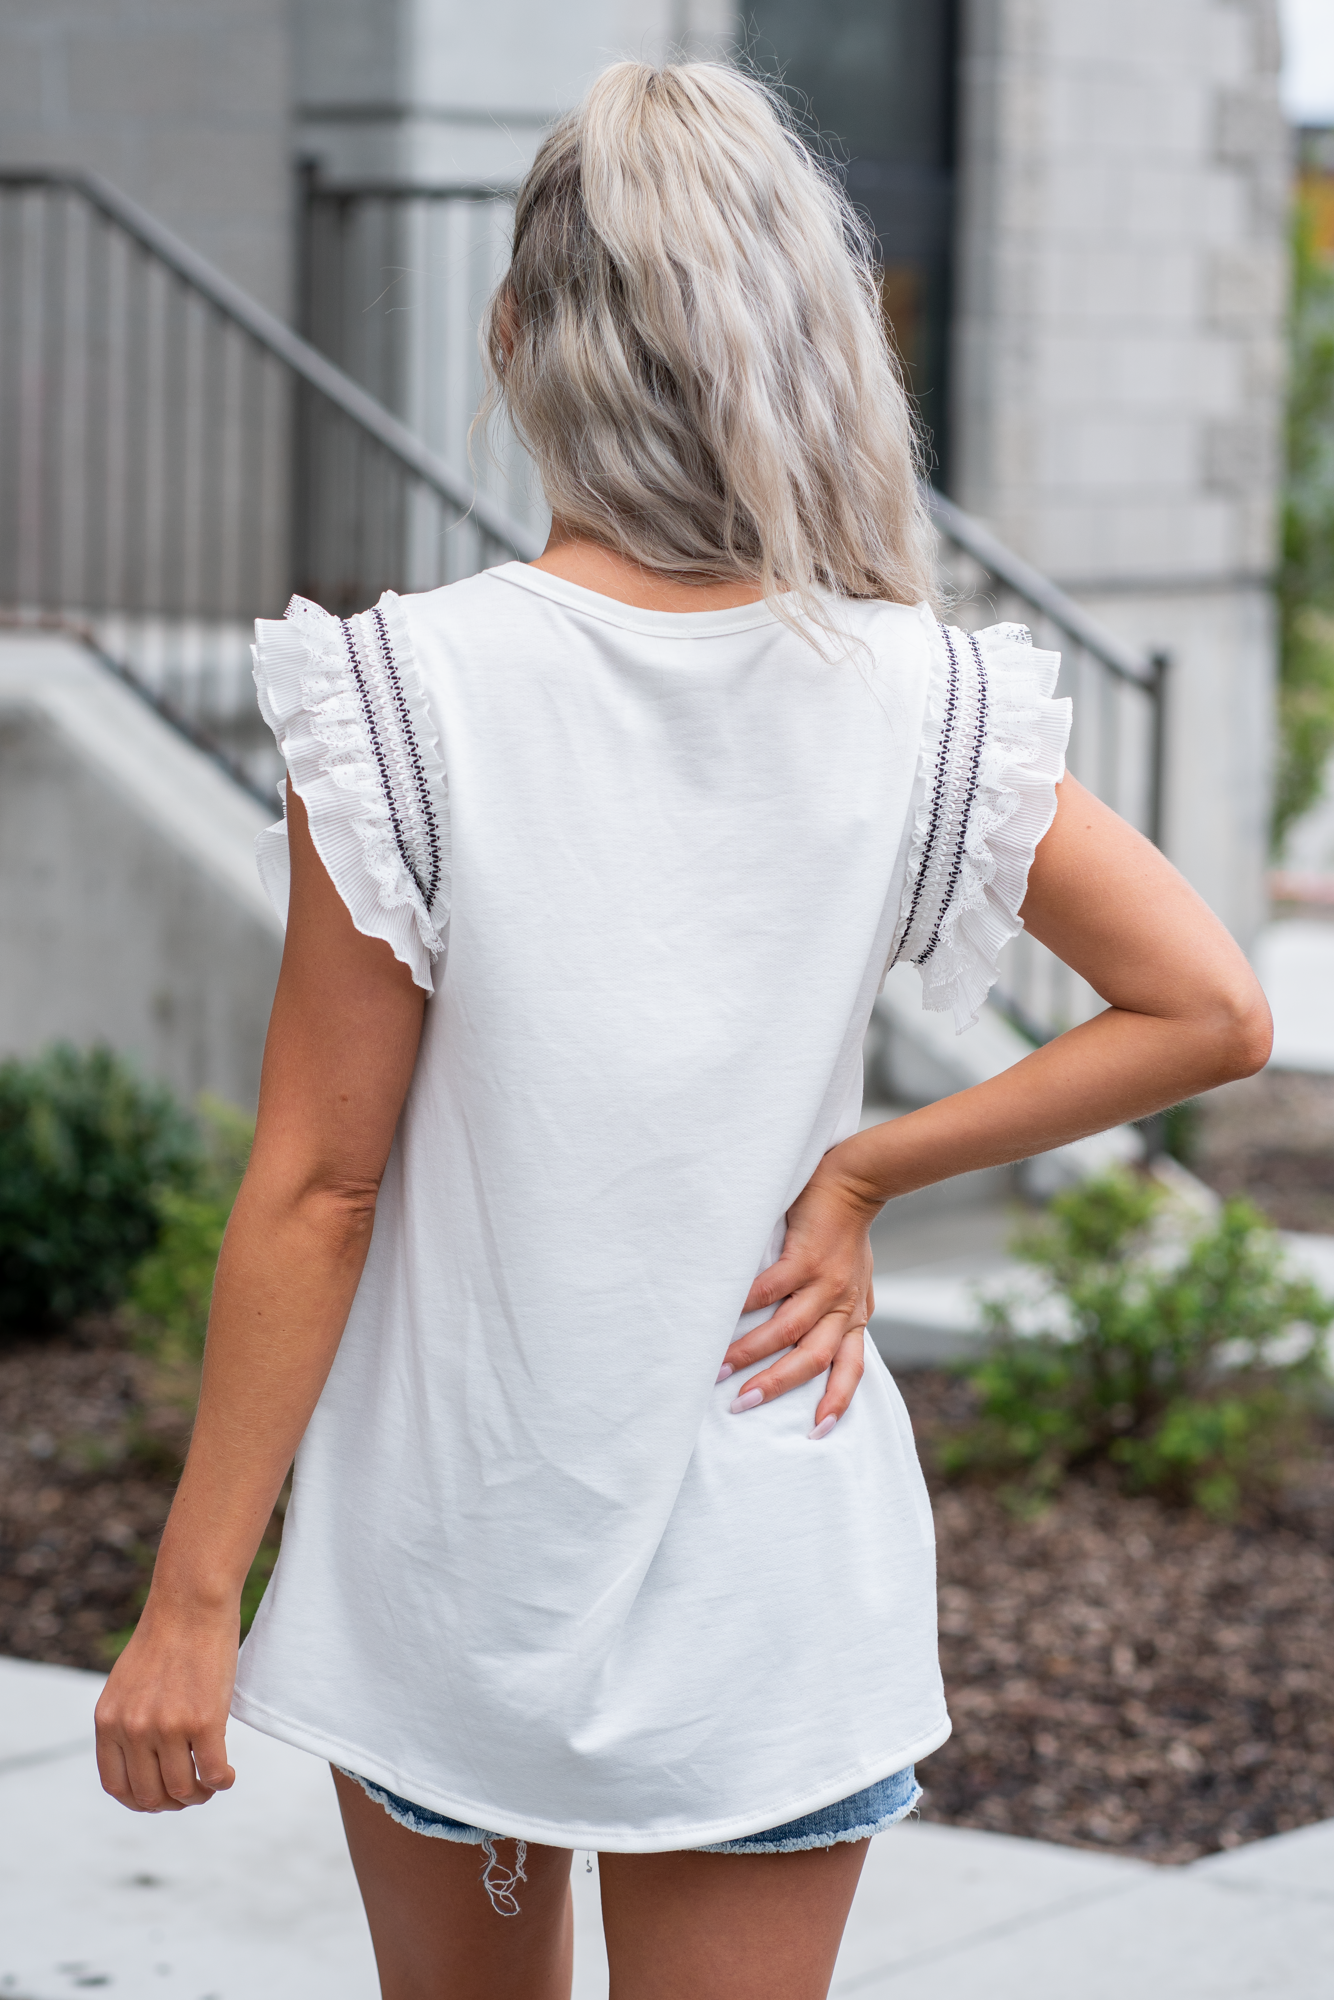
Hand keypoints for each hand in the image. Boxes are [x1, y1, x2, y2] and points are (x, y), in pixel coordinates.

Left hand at [94, 1597, 238, 1811]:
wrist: (191, 1603)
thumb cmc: (165, 1637)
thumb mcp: (126, 1685)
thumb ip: (126, 1722)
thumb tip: (142, 1761)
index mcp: (108, 1722)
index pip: (117, 1786)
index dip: (140, 1801)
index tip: (159, 1799)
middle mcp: (134, 1729)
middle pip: (151, 1795)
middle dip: (173, 1803)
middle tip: (191, 1794)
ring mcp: (168, 1727)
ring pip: (183, 1789)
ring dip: (200, 1795)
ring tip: (212, 1784)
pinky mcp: (204, 1720)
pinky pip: (214, 1772)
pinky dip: (222, 1782)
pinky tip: (228, 1776)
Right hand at [718, 1153, 876, 1438]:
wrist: (858, 1180)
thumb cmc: (847, 1232)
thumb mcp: (855, 1279)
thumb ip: (840, 1309)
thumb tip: (817, 1339)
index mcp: (855, 1315)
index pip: (851, 1369)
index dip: (836, 1402)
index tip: (817, 1434)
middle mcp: (843, 1305)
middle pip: (813, 1359)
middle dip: (776, 1385)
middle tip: (741, 1404)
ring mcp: (825, 1282)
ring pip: (789, 1329)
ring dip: (753, 1351)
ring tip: (720, 1367)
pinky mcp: (806, 1257)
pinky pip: (772, 1288)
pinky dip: (746, 1303)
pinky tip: (722, 1313)